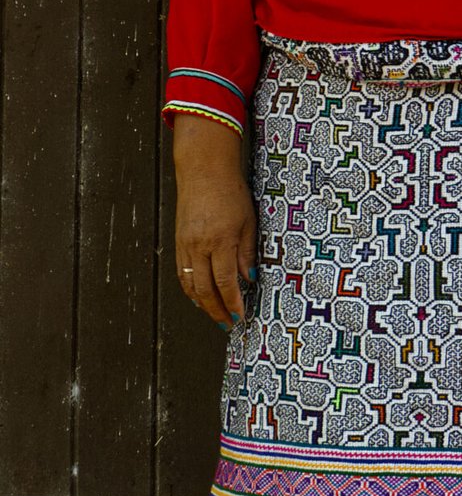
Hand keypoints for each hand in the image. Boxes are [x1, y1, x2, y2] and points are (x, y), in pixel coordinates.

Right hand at [173, 115, 255, 330]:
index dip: (233, 303)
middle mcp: (198, 247)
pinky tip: (200, 296)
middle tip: (228, 324)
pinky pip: (182, 273)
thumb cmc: (231, 193)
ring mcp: (185, 246)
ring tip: (216, 315)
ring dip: (203, 304)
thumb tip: (248, 278)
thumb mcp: (248, 221)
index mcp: (220, 241)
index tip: (240, 316)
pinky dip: (191, 289)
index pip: (225, 283)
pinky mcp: (178, 242)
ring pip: (190, 285)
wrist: (203, 171)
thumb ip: (246, 252)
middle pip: (205, 290)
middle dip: (217, 311)